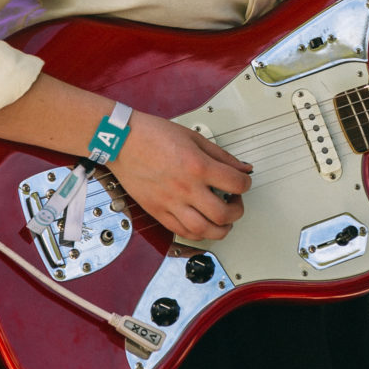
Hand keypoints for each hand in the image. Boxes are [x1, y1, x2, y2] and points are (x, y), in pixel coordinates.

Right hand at [106, 113, 251, 242]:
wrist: (122, 141)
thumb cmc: (153, 135)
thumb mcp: (194, 137)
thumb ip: (221, 155)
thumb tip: (242, 168)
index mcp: (197, 166)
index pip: (236, 184)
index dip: (246, 184)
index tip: (243, 183)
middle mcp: (186, 188)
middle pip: (223, 214)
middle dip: (237, 211)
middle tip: (235, 203)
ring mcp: (170, 202)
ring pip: (203, 230)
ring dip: (220, 229)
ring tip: (222, 219)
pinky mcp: (157, 211)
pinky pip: (181, 232)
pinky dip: (197, 233)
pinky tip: (202, 224)